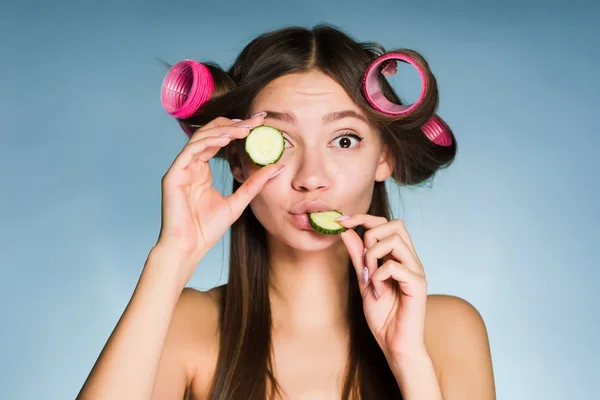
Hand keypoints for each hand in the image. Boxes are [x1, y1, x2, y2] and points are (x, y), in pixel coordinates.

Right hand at [156, 114, 282, 282]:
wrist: (189, 248)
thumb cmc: (207, 229)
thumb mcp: (238, 202)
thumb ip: (254, 184)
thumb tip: (276, 167)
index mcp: (202, 170)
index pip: (220, 141)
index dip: (238, 129)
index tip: (260, 123)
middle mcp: (191, 165)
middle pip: (211, 133)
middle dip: (234, 124)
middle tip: (257, 120)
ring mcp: (181, 168)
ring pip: (202, 137)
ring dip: (224, 130)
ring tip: (245, 128)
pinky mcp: (173, 175)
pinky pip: (191, 150)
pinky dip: (209, 142)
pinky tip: (226, 138)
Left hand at [338, 214, 427, 358]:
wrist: (395, 345)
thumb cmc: (384, 317)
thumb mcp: (364, 281)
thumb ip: (358, 256)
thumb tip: (346, 231)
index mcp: (400, 257)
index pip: (386, 223)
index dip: (363, 218)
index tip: (341, 221)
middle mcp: (411, 260)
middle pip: (395, 224)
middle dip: (371, 235)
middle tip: (363, 261)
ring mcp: (416, 271)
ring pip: (394, 241)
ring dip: (373, 256)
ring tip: (370, 278)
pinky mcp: (418, 285)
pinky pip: (393, 266)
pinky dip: (379, 276)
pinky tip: (378, 292)